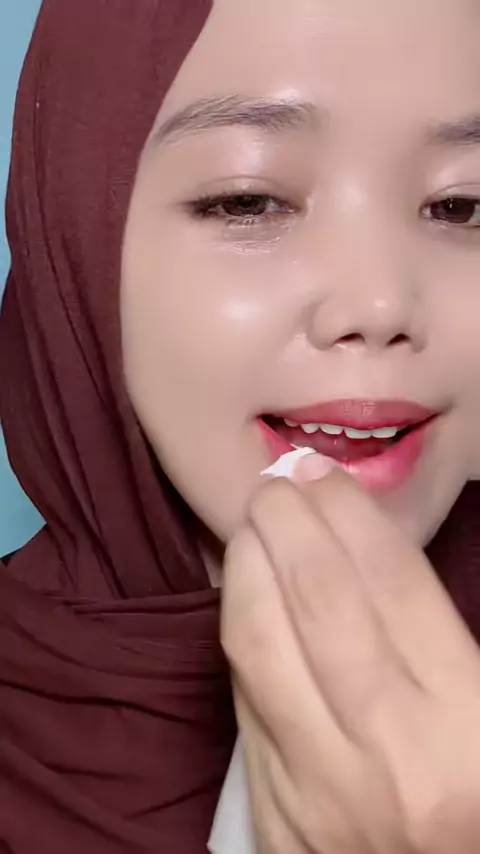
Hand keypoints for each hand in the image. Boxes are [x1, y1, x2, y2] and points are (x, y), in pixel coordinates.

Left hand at [221, 469, 479, 853]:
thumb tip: (379, 544)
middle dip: (288, 522)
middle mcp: (385, 756)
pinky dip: (242, 632)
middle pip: (316, 599)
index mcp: (462, 727)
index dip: (349, 513)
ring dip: (247, 567)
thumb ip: (448, 634)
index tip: (324, 476)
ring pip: (256, 644)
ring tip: (254, 528)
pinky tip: (250, 599)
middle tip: (277, 485)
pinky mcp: (274, 816)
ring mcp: (319, 790)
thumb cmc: (474, 795)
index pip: (390, 583)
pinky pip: (244, 699)